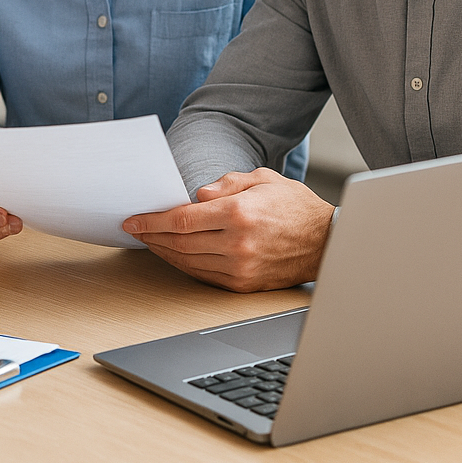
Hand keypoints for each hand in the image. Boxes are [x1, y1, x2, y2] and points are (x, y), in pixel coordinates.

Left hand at [122, 168, 334, 291]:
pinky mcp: (244, 284)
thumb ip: (226, 182)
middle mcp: (237, 243)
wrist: (328, 242)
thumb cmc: (294, 206)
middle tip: (135, 230)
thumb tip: (196, 195)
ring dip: (163, 252)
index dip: (152, 220)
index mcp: (238, 213)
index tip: (133, 220)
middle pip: (179, 242)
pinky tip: (174, 255)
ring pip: (188, 261)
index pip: (182, 219)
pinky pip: (203, 275)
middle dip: (152, 236)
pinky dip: (183, 265)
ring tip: (150, 241)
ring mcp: (240, 267)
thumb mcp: (262, 178)